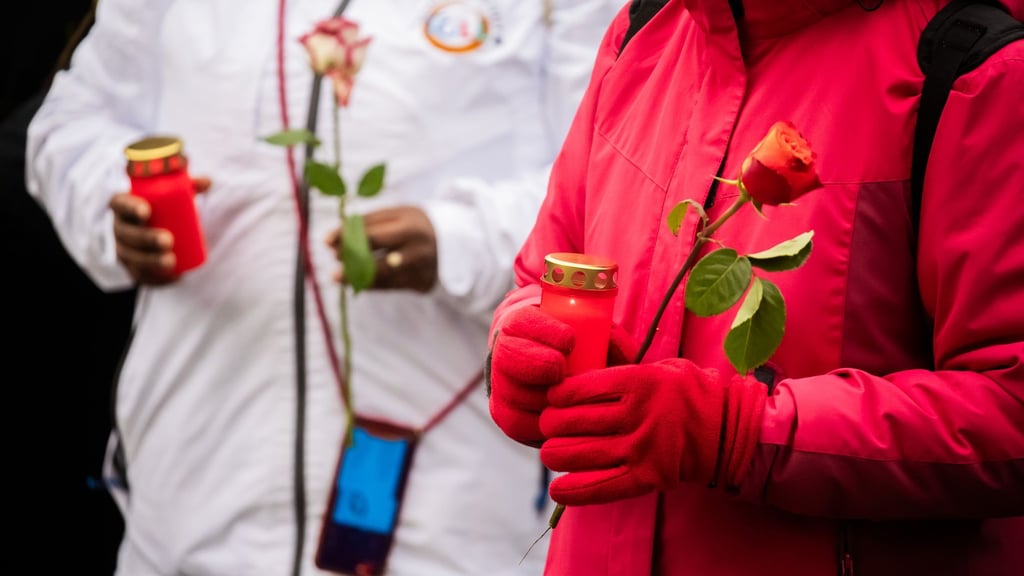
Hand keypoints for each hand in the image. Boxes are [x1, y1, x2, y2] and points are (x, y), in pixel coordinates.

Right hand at [109, 177, 210, 284]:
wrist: (144, 227)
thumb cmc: (159, 206)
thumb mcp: (168, 193)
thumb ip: (186, 186)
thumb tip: (207, 182)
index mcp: (123, 206)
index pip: (120, 204)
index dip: (130, 208)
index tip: (147, 211)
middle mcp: (119, 228)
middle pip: (127, 235)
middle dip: (146, 239)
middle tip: (168, 240)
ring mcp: (123, 249)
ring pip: (131, 258)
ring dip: (150, 261)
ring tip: (171, 262)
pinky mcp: (132, 267)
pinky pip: (140, 276)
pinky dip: (156, 279)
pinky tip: (174, 278)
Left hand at [326, 205, 437, 291]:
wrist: (458, 243)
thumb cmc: (417, 225)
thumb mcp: (398, 215)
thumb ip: (370, 222)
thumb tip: (337, 236)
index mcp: (409, 226)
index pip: (370, 233)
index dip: (346, 237)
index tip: (327, 241)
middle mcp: (416, 249)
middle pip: (377, 259)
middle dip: (351, 262)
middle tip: (334, 264)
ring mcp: (421, 269)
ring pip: (382, 278)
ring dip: (357, 278)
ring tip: (339, 276)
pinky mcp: (422, 284)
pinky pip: (391, 287)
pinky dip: (372, 285)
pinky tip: (358, 282)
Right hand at [486, 307, 636, 446]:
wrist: (555, 371)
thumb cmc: (580, 347)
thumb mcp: (593, 333)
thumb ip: (607, 334)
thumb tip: (611, 341)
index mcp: (519, 323)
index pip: (522, 321)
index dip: (544, 331)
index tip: (570, 340)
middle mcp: (503, 352)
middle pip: (508, 356)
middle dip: (538, 364)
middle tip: (563, 370)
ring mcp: (500, 385)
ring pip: (513, 394)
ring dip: (544, 398)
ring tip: (570, 397)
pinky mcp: (505, 415)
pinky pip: (517, 423)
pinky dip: (542, 423)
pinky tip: (563, 415)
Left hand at [539, 358, 765, 505]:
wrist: (729, 431)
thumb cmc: (691, 393)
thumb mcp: (663, 367)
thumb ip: (627, 370)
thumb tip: (584, 375)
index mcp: (641, 381)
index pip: (583, 388)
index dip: (559, 395)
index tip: (552, 397)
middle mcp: (639, 415)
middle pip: (575, 422)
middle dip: (551, 425)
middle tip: (546, 426)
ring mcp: (642, 449)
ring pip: (582, 454)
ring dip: (556, 454)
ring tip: (549, 452)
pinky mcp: (648, 477)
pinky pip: (603, 487)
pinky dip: (576, 491)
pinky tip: (558, 489)